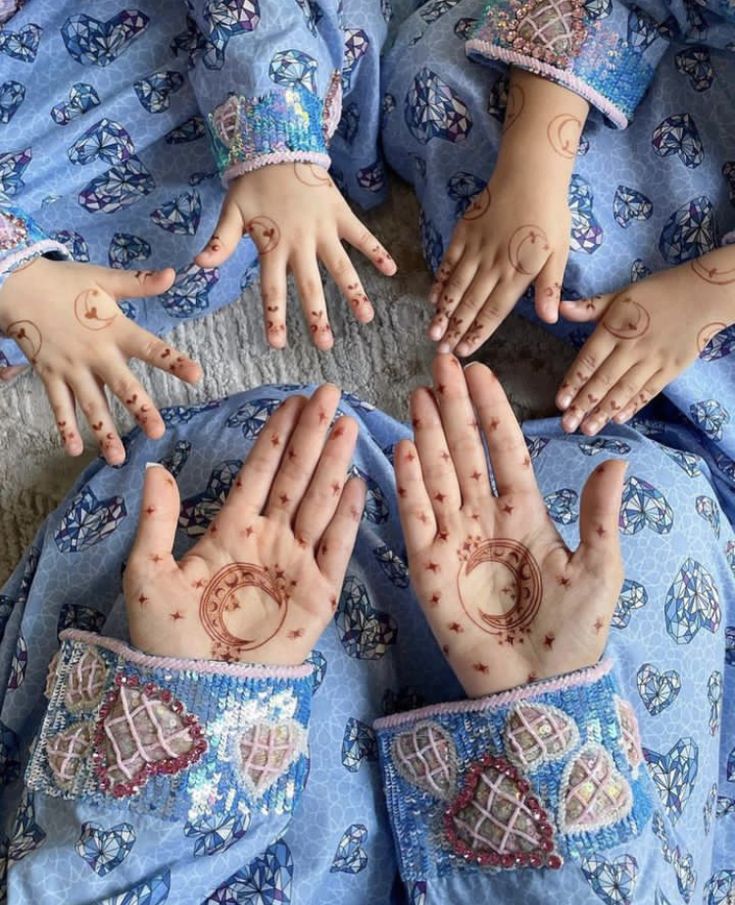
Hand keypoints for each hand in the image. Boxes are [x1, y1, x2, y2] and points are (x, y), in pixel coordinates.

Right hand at [0, 258, 201, 463]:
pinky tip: (76, 450)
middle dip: (140, 410)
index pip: (150, 348)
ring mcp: (71, 367)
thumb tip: (173, 275)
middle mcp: (95, 353)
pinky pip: (59, 406)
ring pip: (90, 404)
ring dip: (104, 431)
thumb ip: (140, 283)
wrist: (16, 285)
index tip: (197, 375)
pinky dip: (65, 428)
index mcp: (115, 329)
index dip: (173, 361)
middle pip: (122, 385)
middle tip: (157, 432)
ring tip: (118, 457)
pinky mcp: (50, 375)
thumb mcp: (104, 279)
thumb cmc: (66, 283)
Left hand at [123, 385, 364, 664]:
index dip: (276, 435)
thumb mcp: (148, 574)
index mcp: (231, 529)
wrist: (199, 693)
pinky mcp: (319, 595)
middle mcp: (269, 538)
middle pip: (296, 476)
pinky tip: (357, 484)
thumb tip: (155, 469)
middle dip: (312, 434)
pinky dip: (348, 518)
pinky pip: (337, 549)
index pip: (259, 471)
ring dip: (333, 463)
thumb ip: (157, 521)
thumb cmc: (168, 638)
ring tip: (346, 424)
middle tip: (328, 393)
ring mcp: (296, 564)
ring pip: (320, 502)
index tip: (291, 400)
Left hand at [195, 162, 396, 349]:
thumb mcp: (232, 211)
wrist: (276, 143)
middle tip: (325, 346)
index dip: (274, 317)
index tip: (278, 344)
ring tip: (366, 318)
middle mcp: (300, 242)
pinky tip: (391, 270)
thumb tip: (199, 264)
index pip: (272, 290)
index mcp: (273, 246)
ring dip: (354, 292)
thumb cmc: (253, 183)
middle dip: (317, 317)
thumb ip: (222, 241)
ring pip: (340, 266)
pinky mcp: (339, 214)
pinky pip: (361, 235)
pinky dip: (376, 250)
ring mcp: (322, 229)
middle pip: (309, 286)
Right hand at [395, 355, 626, 696]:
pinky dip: (410, 482)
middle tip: (441, 360)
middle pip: (464, 451)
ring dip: (429, 433)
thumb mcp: (598, 569)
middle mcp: (484, 518)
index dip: (491, 410)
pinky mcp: (428, 567)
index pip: (504, 449)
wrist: (537, 687)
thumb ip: (598, 515)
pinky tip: (407, 446)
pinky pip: (416, 515)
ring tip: (421, 392)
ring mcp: (454, 539)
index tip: (480, 371)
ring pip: (437, 473)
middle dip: (454, 406)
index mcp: (525, 513)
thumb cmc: (572, 632)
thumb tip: (615, 461)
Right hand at [427, 69, 588, 357]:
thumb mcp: (560, 251)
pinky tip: (432, 298)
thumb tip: (550, 318)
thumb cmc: (550, 214)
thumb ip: (549, 286)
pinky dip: (439, 281)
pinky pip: (449, 262)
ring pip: (456, 286)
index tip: (465, 351)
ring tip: (432, 333)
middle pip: (471, 303)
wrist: (530, 172)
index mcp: (518, 272)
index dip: (479, 332)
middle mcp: (493, 264)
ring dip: (443, 312)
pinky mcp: (464, 233)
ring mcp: (476, 248)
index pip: (495, 310)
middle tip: (441, 351)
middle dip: (455, 329)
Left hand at [556, 247, 734, 434]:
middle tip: (567, 425)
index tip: (560, 401)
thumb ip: (590, 307)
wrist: (704, 294)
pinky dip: (633, 406)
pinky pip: (649, 391)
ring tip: (588, 429)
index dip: (574, 382)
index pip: (589, 359)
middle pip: (604, 379)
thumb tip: (560, 308)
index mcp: (616, 327)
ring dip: (604, 411)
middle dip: (583, 404)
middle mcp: (633, 346)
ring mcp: (654, 359)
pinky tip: (618, 419)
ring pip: (625, 390)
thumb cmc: (657, 293)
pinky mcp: (672, 368)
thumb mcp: (621, 295)